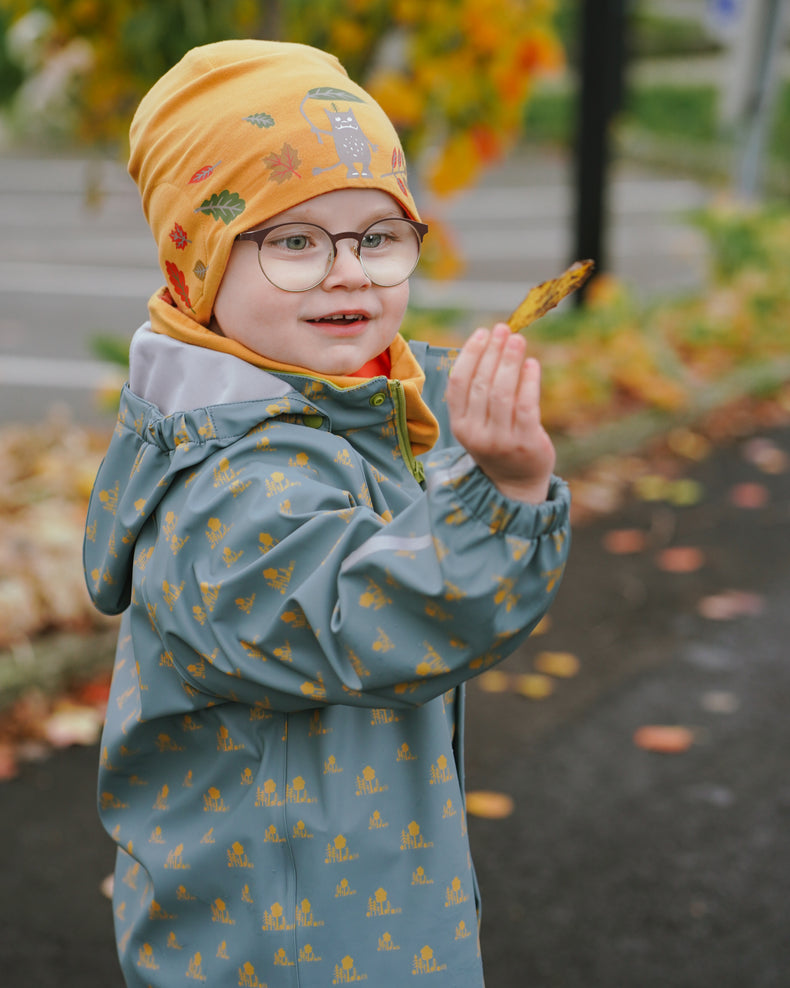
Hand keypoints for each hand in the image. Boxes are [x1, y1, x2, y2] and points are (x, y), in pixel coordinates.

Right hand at [446, 323, 555, 503]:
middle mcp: (475, 433)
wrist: (515, 482)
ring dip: (510, 361)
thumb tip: (490, 345)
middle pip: (481, 384)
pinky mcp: (525, 443)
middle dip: (493, 352)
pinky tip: (532, 364)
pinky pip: (527, 405)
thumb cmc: (497, 442)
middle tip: (504, 329)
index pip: (459, 383)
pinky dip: (529, 381)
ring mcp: (500, 440)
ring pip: (502, 393)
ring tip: (518, 340)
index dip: (470, 354)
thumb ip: (479, 391)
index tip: (482, 332)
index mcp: (459, 425)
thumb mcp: (478, 421)